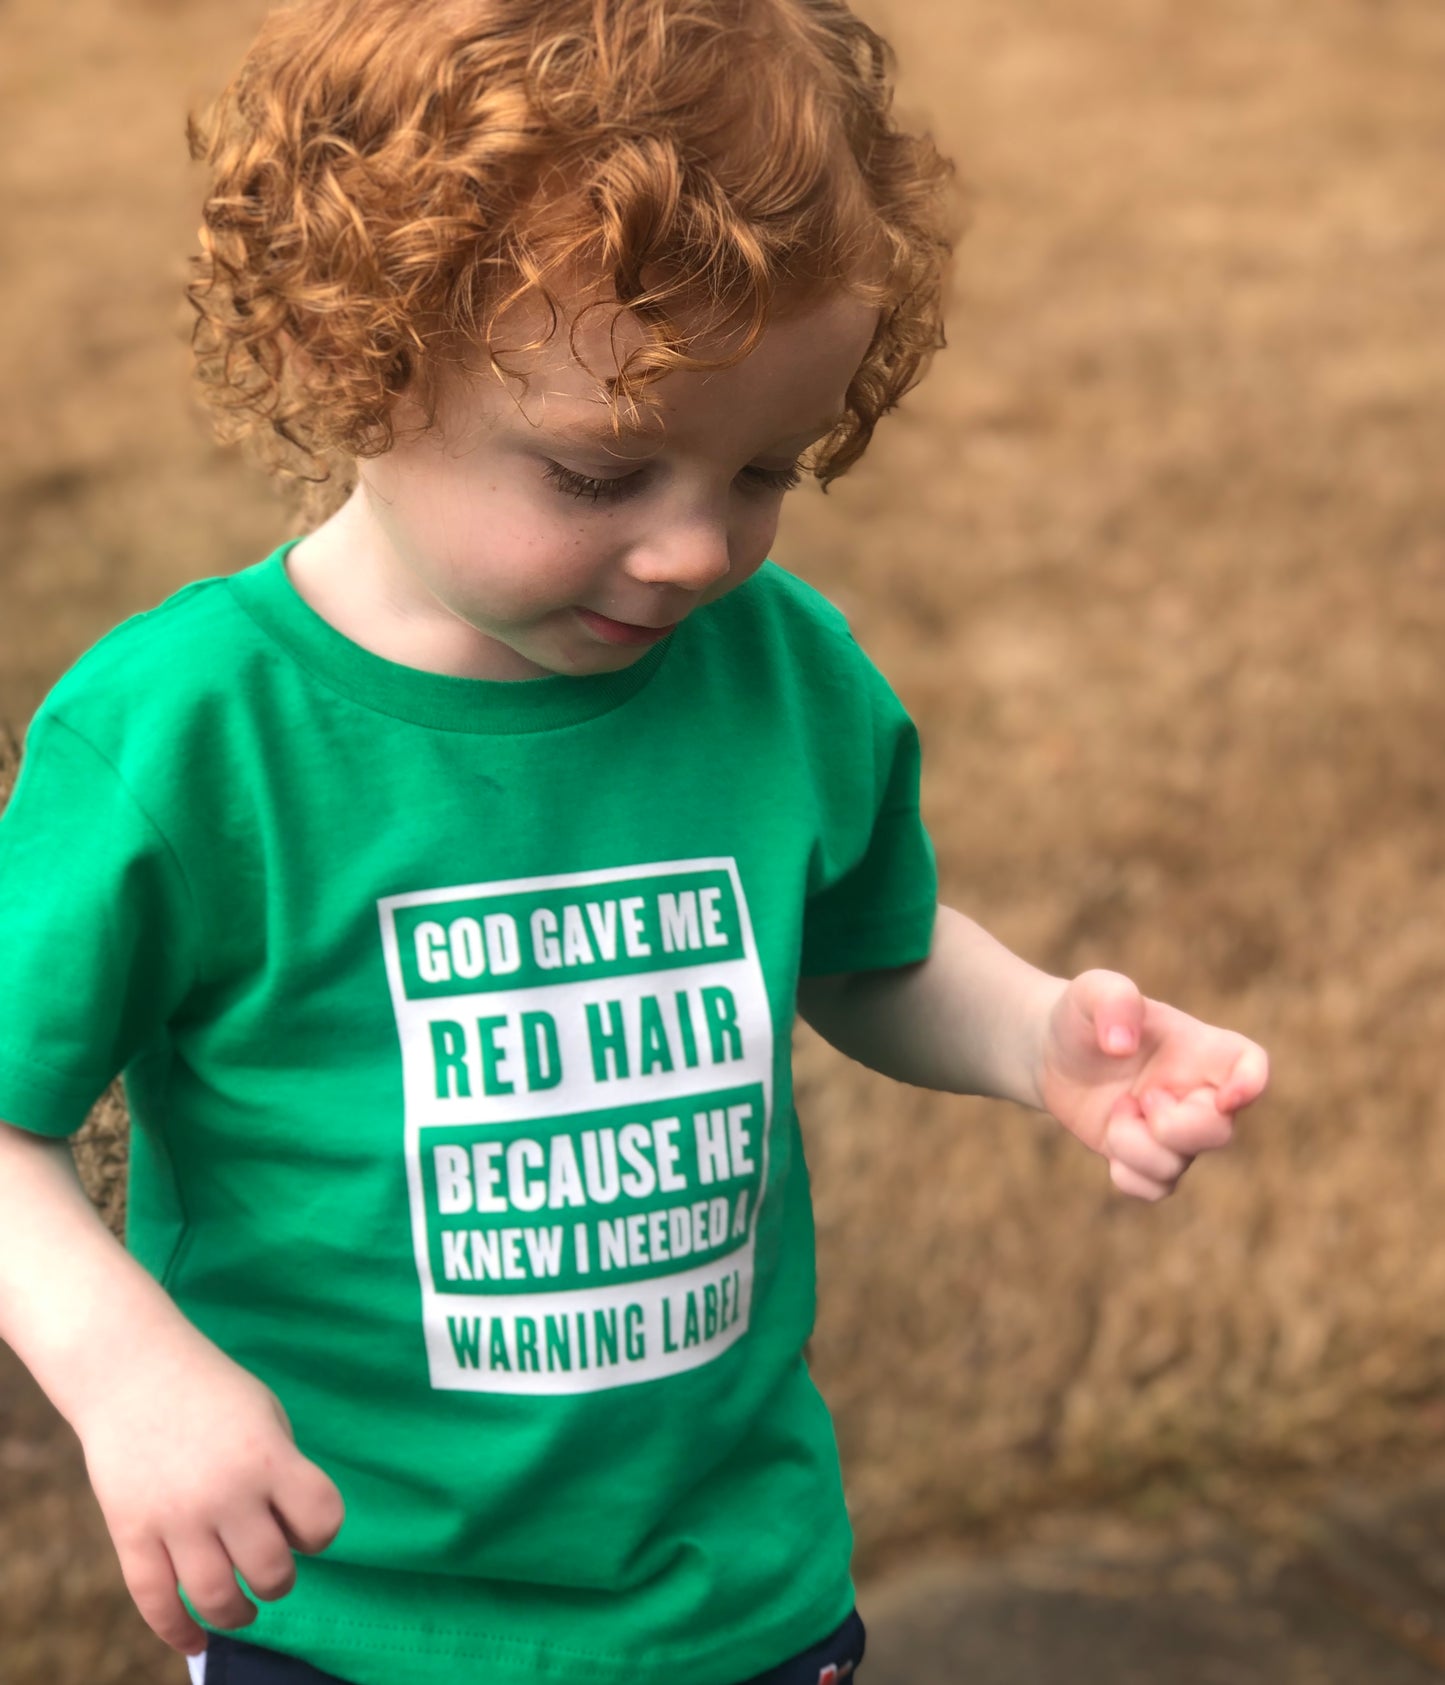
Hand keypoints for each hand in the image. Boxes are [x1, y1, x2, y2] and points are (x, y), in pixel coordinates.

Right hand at [75, 1332, 344, 1655]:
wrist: (132, 1371)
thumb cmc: (210, 1390)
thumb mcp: (264, 1414)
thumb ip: (281, 1470)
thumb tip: (290, 1534)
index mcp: (267, 1456)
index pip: (321, 1520)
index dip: (321, 1533)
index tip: (307, 1529)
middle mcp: (225, 1493)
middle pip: (270, 1572)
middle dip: (279, 1580)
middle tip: (271, 1572)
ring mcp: (175, 1518)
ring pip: (216, 1598)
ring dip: (237, 1614)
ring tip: (243, 1608)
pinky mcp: (131, 1534)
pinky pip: (156, 1602)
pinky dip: (179, 1632)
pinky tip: (197, 1641)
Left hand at [1037, 969, 1268, 1199]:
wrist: (1052, 1052)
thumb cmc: (1083, 1015)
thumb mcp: (1091, 991)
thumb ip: (1114, 1000)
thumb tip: (1122, 1046)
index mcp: (1199, 1049)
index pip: (1251, 1065)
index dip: (1252, 1085)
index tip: (1226, 1096)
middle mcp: (1196, 1093)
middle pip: (1221, 1133)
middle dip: (1175, 1126)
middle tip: (1142, 1097)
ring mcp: (1173, 1130)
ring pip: (1179, 1165)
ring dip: (1135, 1145)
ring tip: (1115, 1110)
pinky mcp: (1146, 1157)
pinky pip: (1154, 1188)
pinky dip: (1127, 1173)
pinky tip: (1108, 1140)